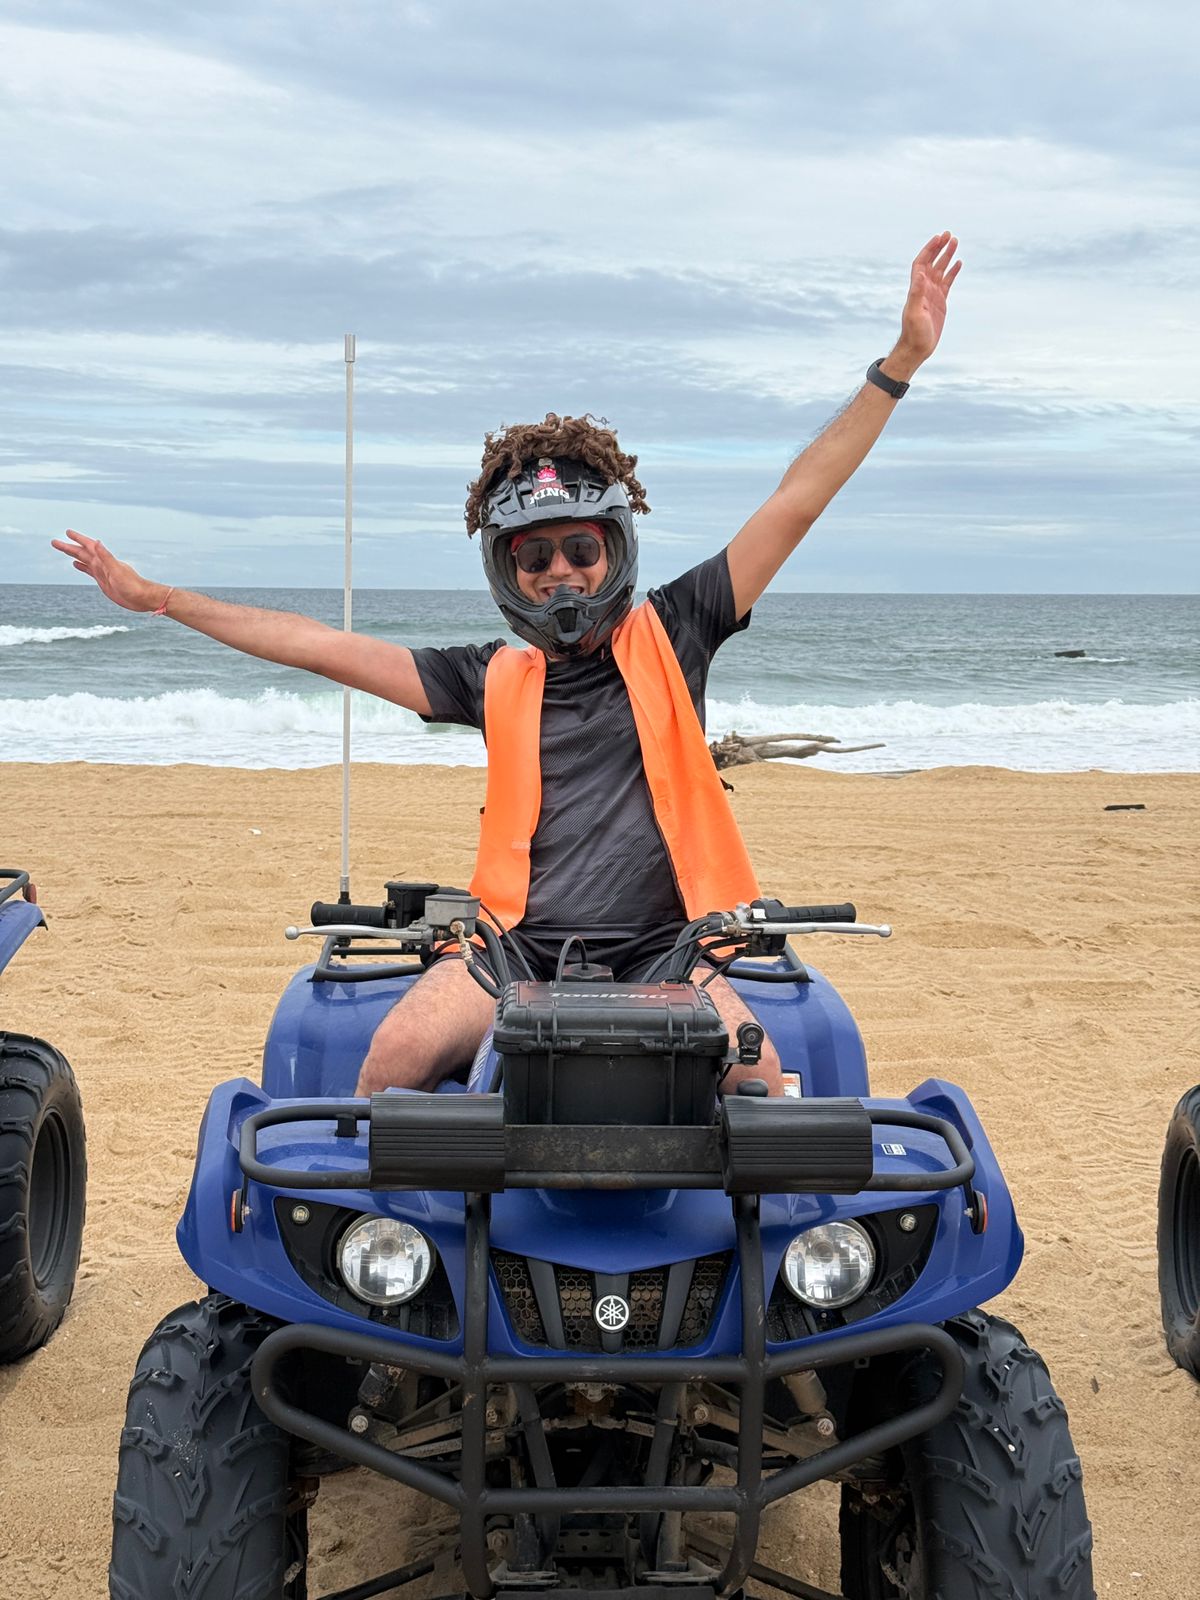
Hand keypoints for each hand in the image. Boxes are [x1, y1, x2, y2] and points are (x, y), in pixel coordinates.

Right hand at [50, 530, 167, 612]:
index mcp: (104, 560)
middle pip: (82, 553)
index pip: (88, 546)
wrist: (143, 598)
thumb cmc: (133, 585)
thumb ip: (106, 556)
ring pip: (84, 560)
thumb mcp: (117, 571)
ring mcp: (102, 572)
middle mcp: (102, 564)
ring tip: (63, 549)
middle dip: (69, 547)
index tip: (67, 532)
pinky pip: (89, 571)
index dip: (78, 539)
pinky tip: (76, 564)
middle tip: (54, 542)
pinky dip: (82, 566)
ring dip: (73, 555)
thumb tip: (96, 541)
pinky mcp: (103, 581)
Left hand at [896, 231, 961, 365]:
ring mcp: (932, 294)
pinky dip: (952, 272)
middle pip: (932, 262)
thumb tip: (920, 272)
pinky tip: (959, 263)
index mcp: (916, 288)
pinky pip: (947, 282)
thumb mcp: (915, 313)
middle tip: (949, 234)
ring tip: (955, 242)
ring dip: (947, 256)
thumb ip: (917, 292)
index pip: (921, 263)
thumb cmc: (914, 333)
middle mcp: (924, 288)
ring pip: (941, 270)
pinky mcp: (940, 301)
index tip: (938, 238)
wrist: (917, 348)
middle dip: (939, 248)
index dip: (928, 250)